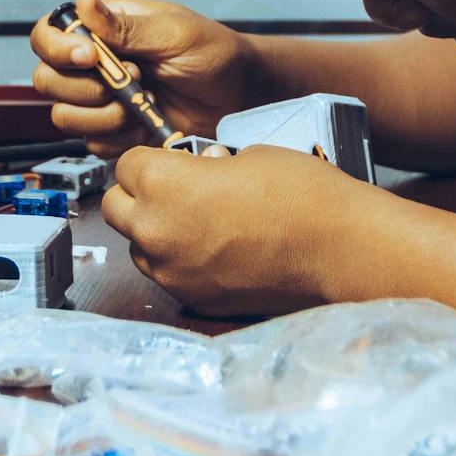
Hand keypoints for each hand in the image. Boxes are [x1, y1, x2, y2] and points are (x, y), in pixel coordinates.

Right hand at [29, 0, 261, 155]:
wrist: (240, 96)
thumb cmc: (213, 52)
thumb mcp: (172, 33)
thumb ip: (124, 25)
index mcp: (102, 30)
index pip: (48, 36)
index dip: (58, 50)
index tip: (92, 58)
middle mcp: (95, 65)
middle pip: (47, 80)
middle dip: (86, 88)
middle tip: (133, 79)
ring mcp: (103, 100)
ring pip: (65, 116)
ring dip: (103, 115)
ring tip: (144, 102)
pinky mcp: (115, 131)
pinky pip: (93, 143)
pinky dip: (118, 137)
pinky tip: (147, 121)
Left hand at [101, 143, 370, 315]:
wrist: (339, 248)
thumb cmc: (300, 193)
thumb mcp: (247, 155)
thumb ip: (205, 166)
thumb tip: (199, 172)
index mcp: (162, 185)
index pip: (125, 165)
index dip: (151, 160)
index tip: (173, 160)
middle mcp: (155, 231)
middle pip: (116, 209)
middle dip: (139, 196)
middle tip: (177, 189)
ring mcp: (172, 273)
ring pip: (138, 247)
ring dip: (156, 232)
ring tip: (200, 223)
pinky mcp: (194, 300)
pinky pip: (169, 276)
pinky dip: (182, 262)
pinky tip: (218, 251)